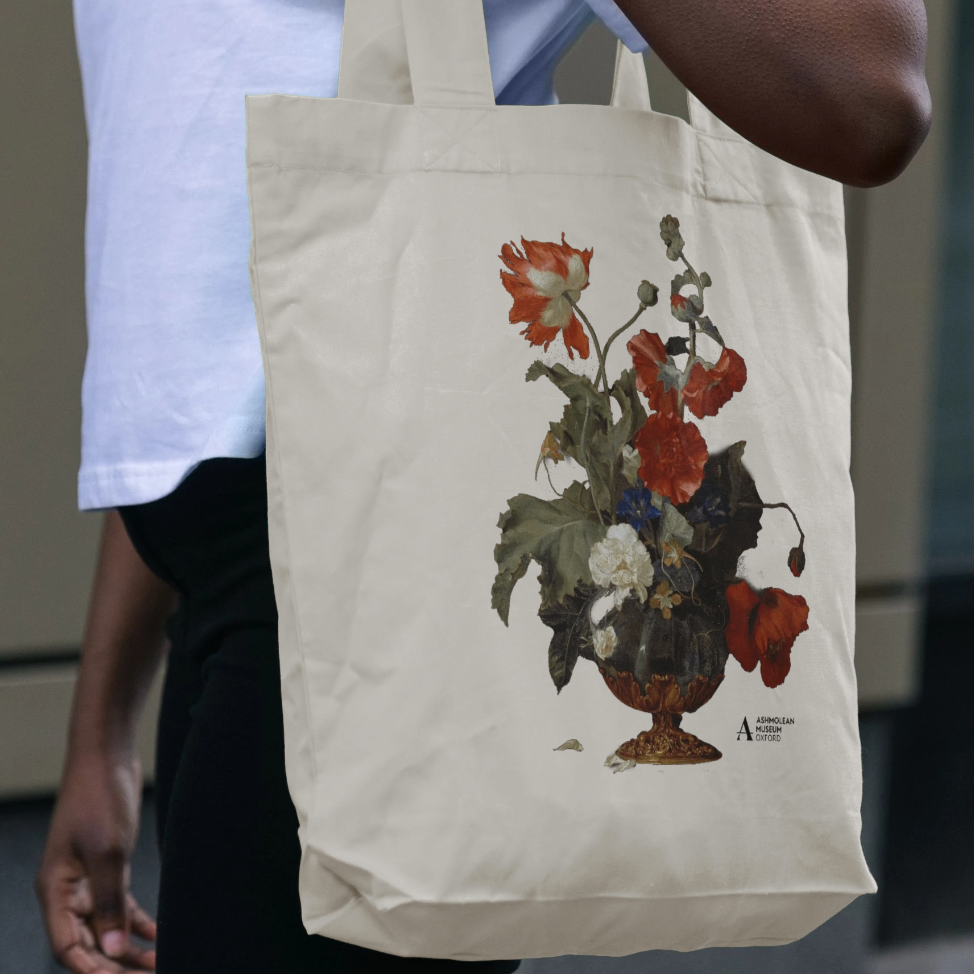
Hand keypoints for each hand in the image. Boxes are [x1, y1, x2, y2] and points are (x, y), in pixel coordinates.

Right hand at [36, 752, 156, 972]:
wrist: (106, 757)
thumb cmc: (99, 798)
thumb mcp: (108, 853)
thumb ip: (110, 903)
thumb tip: (114, 952)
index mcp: (55, 891)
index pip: (69, 948)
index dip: (94, 971)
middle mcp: (67, 892)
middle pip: (88, 944)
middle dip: (116, 966)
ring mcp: (88, 880)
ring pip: (107, 929)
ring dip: (130, 949)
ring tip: (160, 965)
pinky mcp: (109, 867)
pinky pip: (120, 908)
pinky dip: (138, 924)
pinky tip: (159, 937)